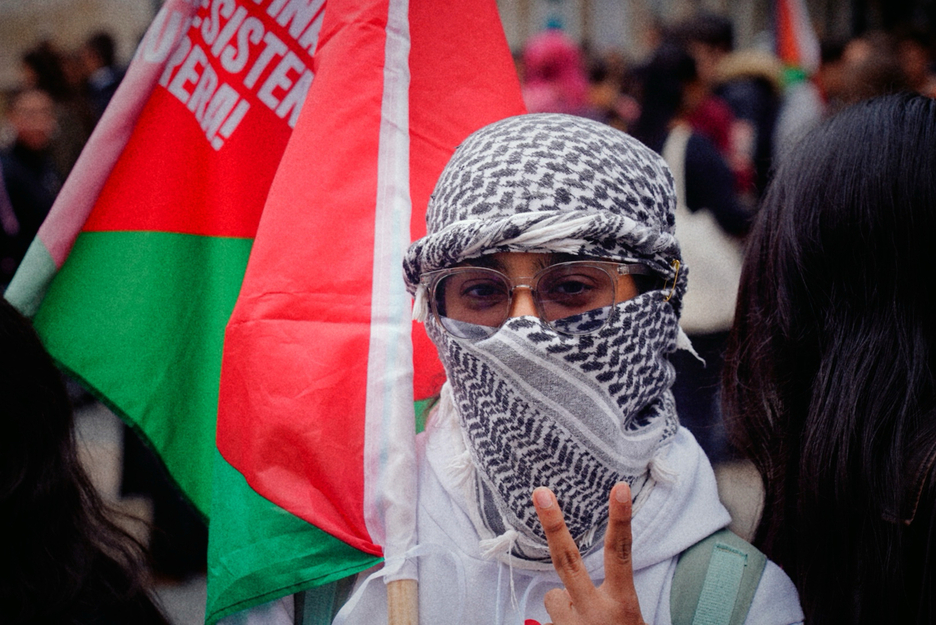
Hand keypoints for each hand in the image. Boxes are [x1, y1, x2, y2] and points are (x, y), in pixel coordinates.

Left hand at [532, 483, 646, 624]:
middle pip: (568, 560)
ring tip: (582, 624)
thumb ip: (612, 600)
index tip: (620, 487)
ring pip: (553, 596)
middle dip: (553, 524)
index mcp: (622, 606)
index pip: (620, 555)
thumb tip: (574, 589)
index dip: (620, 520)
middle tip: (540, 492)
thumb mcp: (630, 619)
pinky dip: (560, 622)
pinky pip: (547, 620)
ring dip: (565, 605)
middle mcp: (595, 613)